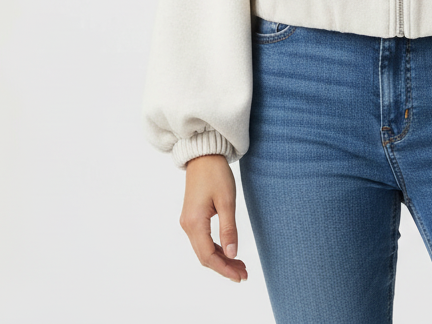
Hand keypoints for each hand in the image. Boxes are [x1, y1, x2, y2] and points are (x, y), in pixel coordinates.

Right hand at [181, 154, 247, 282]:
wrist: (203, 156)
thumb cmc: (216, 174)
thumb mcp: (227, 201)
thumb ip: (229, 229)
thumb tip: (232, 254)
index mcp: (195, 223)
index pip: (208, 256)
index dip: (225, 269)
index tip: (240, 276)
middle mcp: (188, 226)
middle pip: (205, 256)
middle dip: (224, 267)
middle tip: (244, 274)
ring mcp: (188, 222)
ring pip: (203, 250)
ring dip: (221, 259)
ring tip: (240, 265)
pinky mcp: (192, 218)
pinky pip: (203, 240)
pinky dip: (216, 248)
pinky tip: (229, 251)